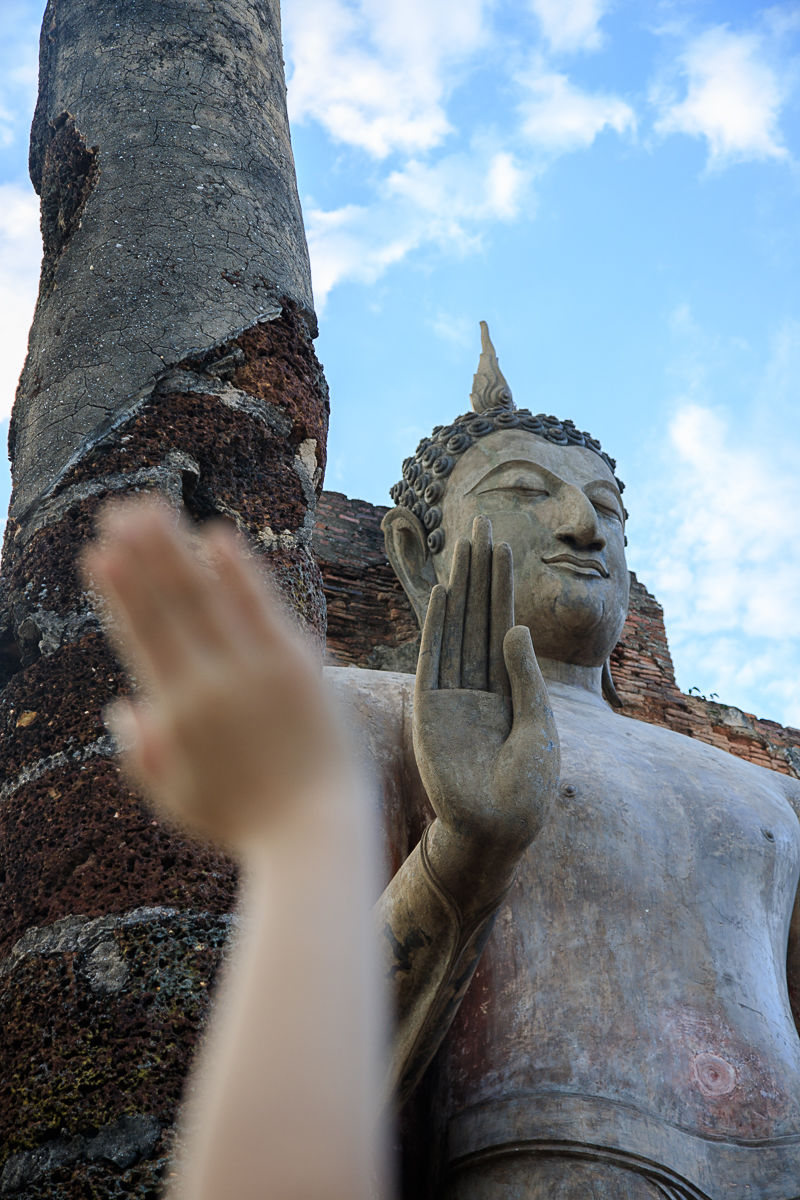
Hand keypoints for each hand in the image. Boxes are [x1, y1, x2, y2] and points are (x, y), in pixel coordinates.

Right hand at [82, 500, 350, 849]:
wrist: (315, 832)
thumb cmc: (244, 822)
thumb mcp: (176, 799)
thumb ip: (142, 752)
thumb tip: (120, 707)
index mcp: (176, 715)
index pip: (141, 638)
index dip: (119, 594)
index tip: (98, 555)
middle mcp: (212, 683)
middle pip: (170, 606)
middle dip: (141, 556)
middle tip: (116, 513)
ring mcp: (257, 670)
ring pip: (208, 597)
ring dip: (177, 550)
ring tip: (151, 509)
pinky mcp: (297, 666)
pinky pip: (262, 608)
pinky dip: (239, 573)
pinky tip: (218, 539)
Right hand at [413, 515, 558, 886]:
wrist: (495, 831)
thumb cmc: (526, 788)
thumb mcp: (538, 726)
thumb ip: (525, 676)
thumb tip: (516, 626)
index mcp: (506, 687)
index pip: (502, 622)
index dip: (502, 584)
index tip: (501, 544)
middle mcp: (477, 682)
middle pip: (476, 614)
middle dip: (479, 571)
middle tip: (478, 523)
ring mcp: (452, 693)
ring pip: (457, 627)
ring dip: (460, 586)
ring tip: (461, 545)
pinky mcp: (431, 710)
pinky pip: (434, 660)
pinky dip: (437, 627)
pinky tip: (443, 594)